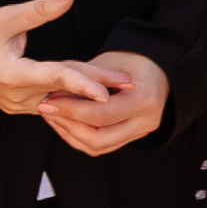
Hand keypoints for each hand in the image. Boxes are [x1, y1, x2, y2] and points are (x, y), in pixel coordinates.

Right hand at [0, 0, 128, 115]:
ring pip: (61, 95)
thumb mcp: (6, 17)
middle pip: (65, 88)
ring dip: (89, 92)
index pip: (55, 77)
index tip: (108, 92)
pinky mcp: (21, 105)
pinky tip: (97, 94)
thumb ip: (40, 8)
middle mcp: (16, 96)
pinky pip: (52, 99)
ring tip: (121, 89)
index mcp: (11, 75)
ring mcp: (18, 104)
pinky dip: (72, 95)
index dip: (83, 83)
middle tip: (130, 84)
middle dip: (98, 86)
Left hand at [40, 50, 169, 156]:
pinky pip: (101, 146)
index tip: (48, 100)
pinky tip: (65, 122)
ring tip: (53, 115)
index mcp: (144, 100)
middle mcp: (146, 121)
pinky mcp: (133, 137)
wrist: (159, 69)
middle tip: (47, 109)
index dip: (70, 110)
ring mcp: (141, 132)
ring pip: (97, 146)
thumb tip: (52, 94)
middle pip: (97, 138)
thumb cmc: (133, 60)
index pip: (100, 115)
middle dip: (67, 125)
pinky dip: (79, 136)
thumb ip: (84, 80)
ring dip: (70, 133)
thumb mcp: (109, 62)